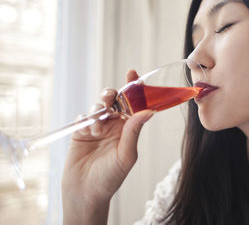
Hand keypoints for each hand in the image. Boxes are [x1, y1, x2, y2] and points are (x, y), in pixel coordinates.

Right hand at [62, 70, 153, 224]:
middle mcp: (114, 125)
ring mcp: (97, 127)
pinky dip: (85, 119)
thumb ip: (134, 131)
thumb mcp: (126, 154)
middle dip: (111, 94)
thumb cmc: (110, 177)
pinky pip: (83, 116)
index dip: (133, 88)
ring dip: (98, 109)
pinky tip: (88, 131)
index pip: (133, 104)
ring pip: (98, 105)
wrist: (86, 192)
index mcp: (128, 128)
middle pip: (114, 100)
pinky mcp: (81, 131)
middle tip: (110, 97)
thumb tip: (149, 111)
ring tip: (97, 125)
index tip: (132, 73)